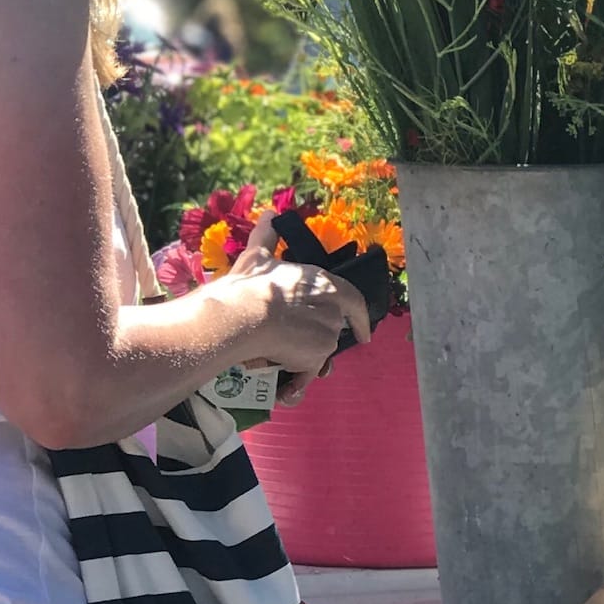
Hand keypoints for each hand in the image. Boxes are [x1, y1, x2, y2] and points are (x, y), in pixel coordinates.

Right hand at [227, 214, 373, 398]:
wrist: (241, 315)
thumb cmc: (247, 287)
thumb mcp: (258, 258)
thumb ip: (266, 238)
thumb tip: (269, 214)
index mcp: (322, 281)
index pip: (352, 299)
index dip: (358, 317)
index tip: (362, 332)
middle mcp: (332, 305)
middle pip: (333, 329)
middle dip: (320, 343)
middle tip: (300, 350)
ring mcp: (328, 330)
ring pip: (321, 354)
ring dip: (307, 363)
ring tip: (284, 366)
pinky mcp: (319, 353)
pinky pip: (309, 373)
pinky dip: (299, 383)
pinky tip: (286, 390)